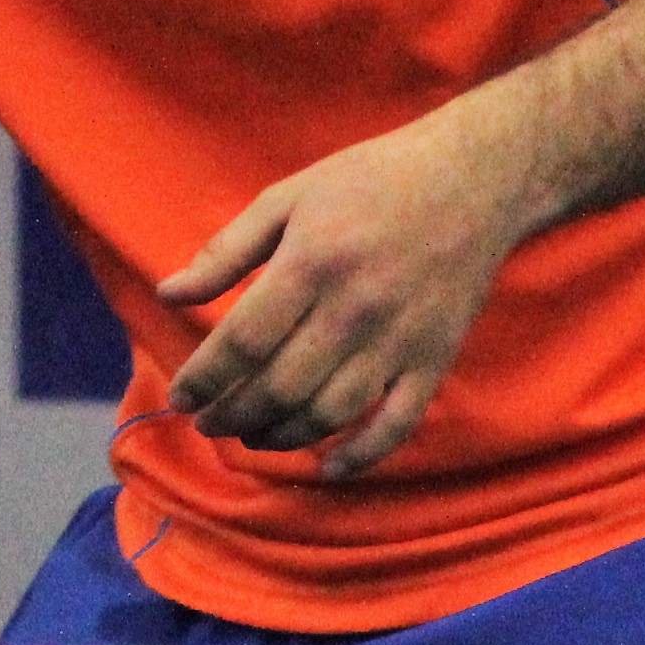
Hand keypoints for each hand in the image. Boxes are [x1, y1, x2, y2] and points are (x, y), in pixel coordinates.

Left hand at [155, 106, 550, 480]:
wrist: (475, 177)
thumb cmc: (370, 180)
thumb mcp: (288, 197)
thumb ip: (226, 251)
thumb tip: (168, 294)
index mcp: (312, 263)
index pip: (243, 342)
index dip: (204, 379)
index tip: (180, 397)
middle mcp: (355, 309)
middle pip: (280, 386)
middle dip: (232, 415)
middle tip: (208, 422)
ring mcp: (399, 339)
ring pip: (329, 412)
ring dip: (281, 436)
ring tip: (251, 436)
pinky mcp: (435, 358)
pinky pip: (397, 424)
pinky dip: (361, 455)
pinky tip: (327, 467)